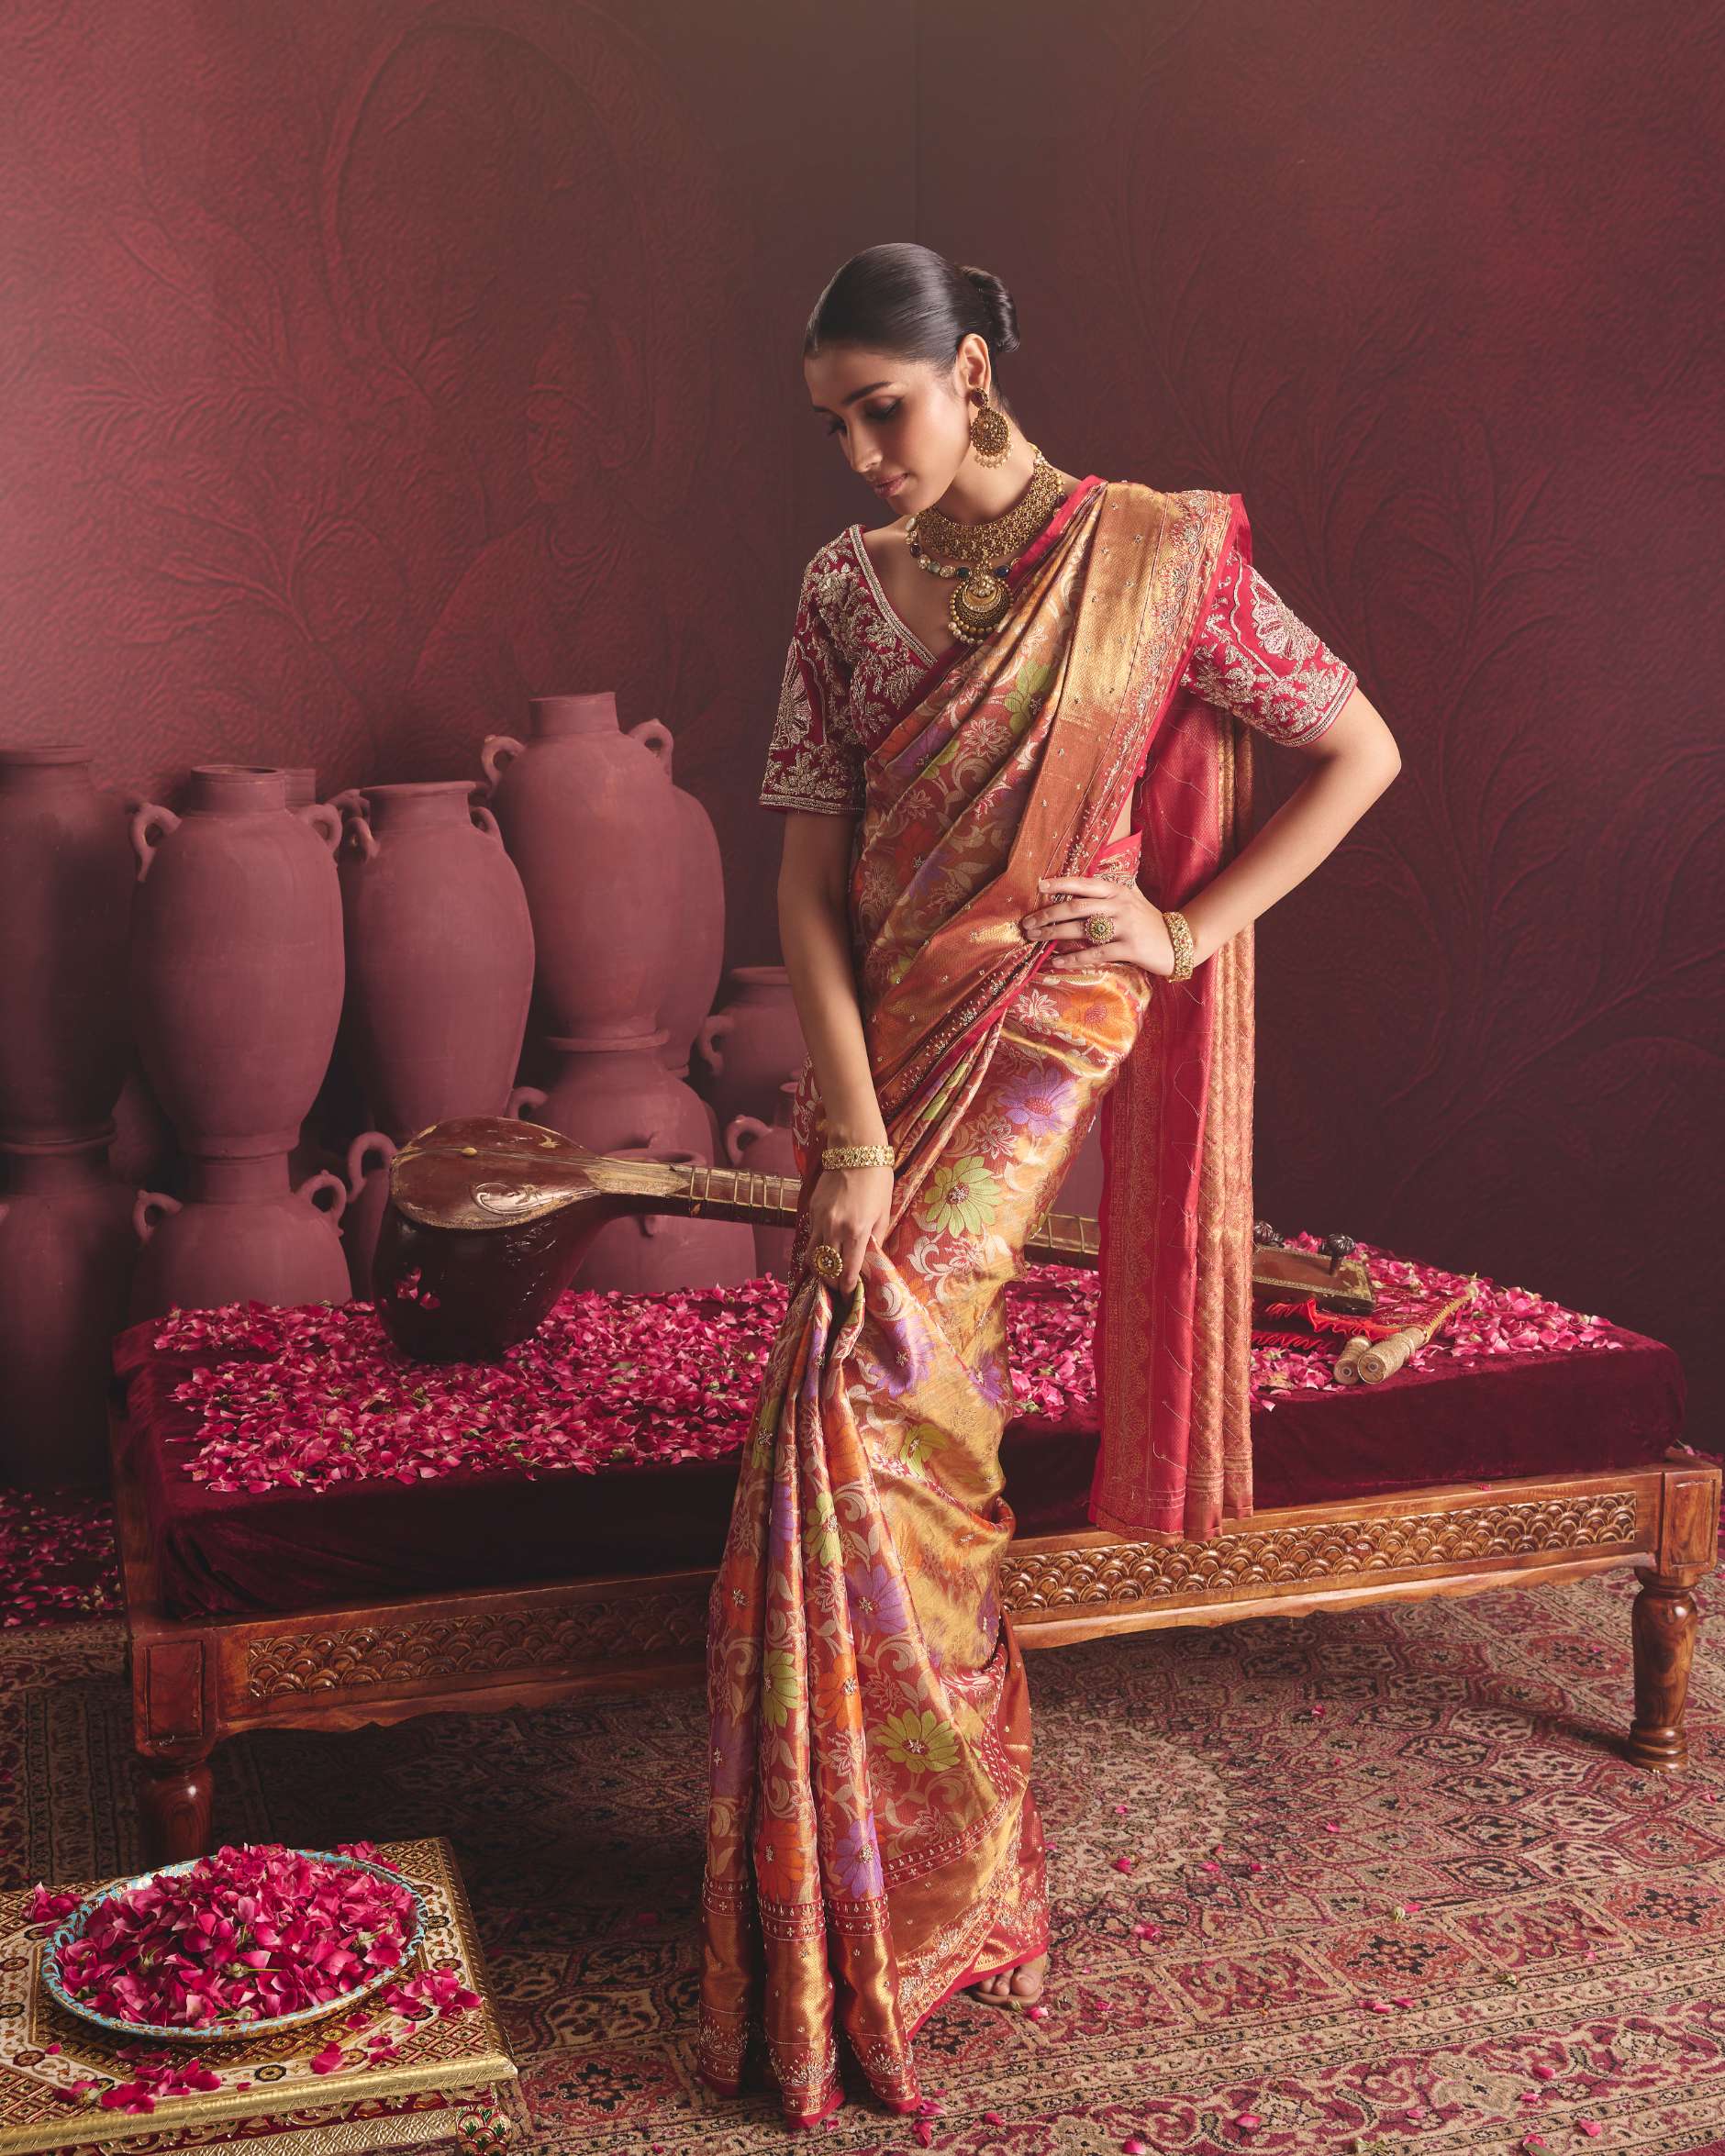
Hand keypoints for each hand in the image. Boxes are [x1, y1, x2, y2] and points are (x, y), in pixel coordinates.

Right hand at [806, 1163, 894, 1293]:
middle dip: (833, 1283)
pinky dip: (817, 1248)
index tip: (850, 1296)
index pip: (848, 1272)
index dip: (848, 1288)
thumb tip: (869, 1258)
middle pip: (828, 1269)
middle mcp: (835, 1229)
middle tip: (840, 1289)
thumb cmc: (877, 1180)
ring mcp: (820, 1219)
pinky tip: (825, 1250)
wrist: (855, 1151)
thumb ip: (876, 1238)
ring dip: (820, 1270)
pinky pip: (811, 1237)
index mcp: (857, 1231)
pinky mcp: (811, 1210)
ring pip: (813, 1256)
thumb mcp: (884, 1212)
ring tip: (829, 1275)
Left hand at [1020, 875, 1181, 975]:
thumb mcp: (1132, 898)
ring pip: (1081, 930)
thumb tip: (1087, 877)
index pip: (1084, 883)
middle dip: (1047, 914)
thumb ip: (1111, 888)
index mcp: (1117, 890)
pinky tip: (1056, 962)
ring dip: (1053, 935)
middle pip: (1076, 907)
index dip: (1060, 883)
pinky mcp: (1129, 949)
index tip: (1038, 886)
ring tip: (1034, 939)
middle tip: (1027, 923)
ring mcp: (1124, 927)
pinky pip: (1094, 953)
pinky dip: (1073, 958)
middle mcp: (1119, 905)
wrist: (1178, 942)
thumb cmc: (1149, 921)